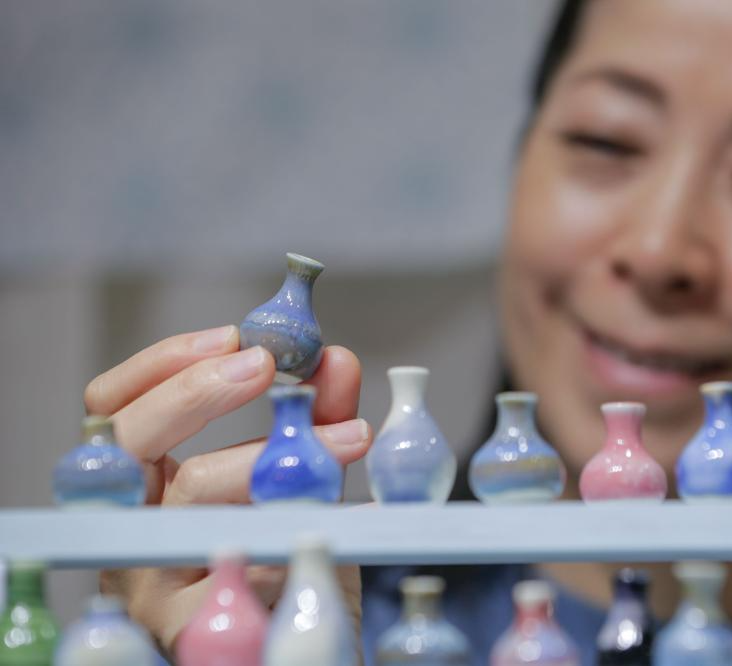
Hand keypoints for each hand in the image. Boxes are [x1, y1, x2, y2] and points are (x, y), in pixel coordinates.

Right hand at [86, 325, 369, 656]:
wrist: (305, 648)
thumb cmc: (291, 566)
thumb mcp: (301, 485)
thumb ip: (312, 423)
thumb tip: (335, 359)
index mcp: (148, 489)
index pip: (116, 409)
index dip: (167, 363)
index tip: (234, 335)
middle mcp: (136, 527)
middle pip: (130, 438)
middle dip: (198, 388)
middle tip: (268, 364)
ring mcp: (152, 577)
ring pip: (193, 489)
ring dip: (275, 450)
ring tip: (349, 437)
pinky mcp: (187, 621)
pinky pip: (240, 549)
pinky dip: (295, 517)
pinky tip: (340, 513)